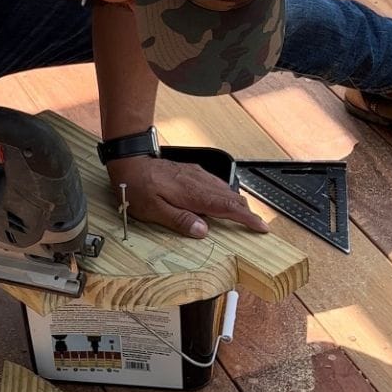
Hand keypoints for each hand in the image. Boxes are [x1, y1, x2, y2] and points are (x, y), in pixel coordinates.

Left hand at [105, 155, 268, 238]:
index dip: (246, 218)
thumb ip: (179, 220)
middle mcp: (198, 183)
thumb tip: (203, 231)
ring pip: (224, 189)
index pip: (227, 208)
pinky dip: (224, 193)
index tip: (261, 226)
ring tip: (244, 215)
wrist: (130, 160)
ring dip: (236, 202)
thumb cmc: (138, 187)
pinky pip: (215, 182)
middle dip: (246, 212)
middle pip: (231, 197)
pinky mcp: (191, 171)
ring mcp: (196, 175)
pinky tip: (222, 197)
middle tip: (257, 225)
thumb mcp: (153, 211)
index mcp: (192, 195)